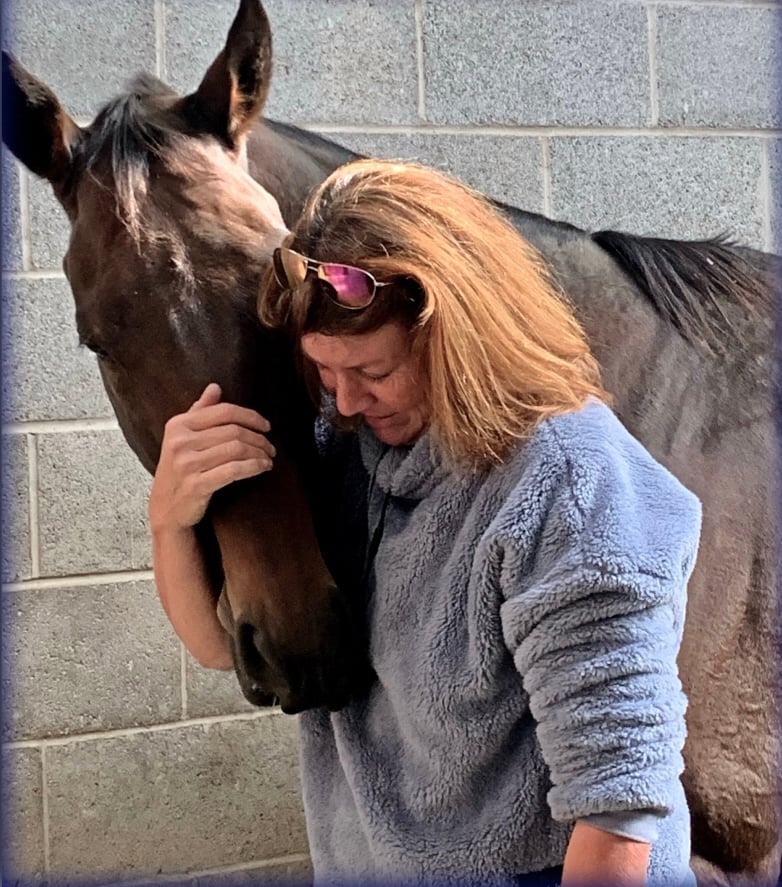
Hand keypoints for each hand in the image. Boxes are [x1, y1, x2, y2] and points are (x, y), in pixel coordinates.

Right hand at [148, 383, 274, 532]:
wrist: (165, 510)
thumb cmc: (179, 471)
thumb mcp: (182, 438)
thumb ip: (199, 411)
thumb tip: (215, 387)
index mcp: (178, 425)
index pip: (224, 411)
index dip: (250, 416)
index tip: (266, 426)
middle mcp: (180, 442)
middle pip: (234, 431)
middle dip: (258, 439)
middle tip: (270, 447)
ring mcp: (187, 464)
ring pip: (237, 449)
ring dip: (259, 453)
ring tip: (268, 458)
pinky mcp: (196, 485)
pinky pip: (234, 470)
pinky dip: (254, 467)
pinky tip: (262, 468)